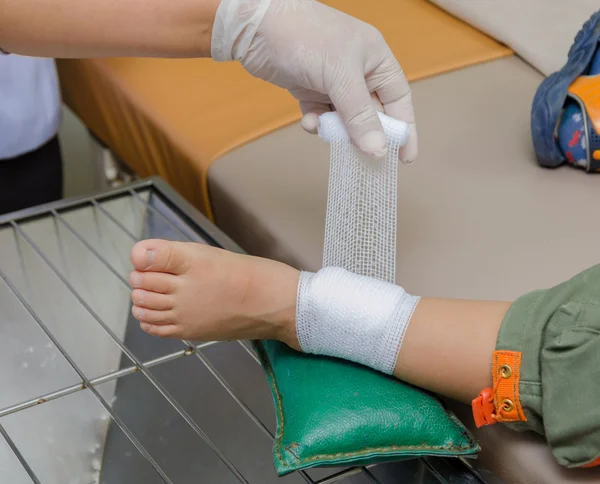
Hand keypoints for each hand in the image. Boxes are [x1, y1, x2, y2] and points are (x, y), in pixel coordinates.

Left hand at [129, 240, 300, 347]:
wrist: (273, 303)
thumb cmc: (248, 274)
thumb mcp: (210, 253)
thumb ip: (173, 254)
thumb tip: (139, 256)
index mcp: (191, 263)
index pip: (147, 259)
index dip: (142, 257)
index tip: (149, 258)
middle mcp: (184, 290)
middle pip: (142, 284)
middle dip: (140, 278)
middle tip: (150, 274)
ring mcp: (185, 314)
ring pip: (144, 306)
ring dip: (141, 298)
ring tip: (150, 292)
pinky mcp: (190, 332)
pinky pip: (156, 328)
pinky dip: (147, 319)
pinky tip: (151, 313)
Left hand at [211, 0, 416, 161]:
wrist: (257, 27)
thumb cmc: (307, 37)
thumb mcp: (341, 77)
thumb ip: (360, 115)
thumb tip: (378, 150)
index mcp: (375, 60)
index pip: (399, 99)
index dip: (404, 129)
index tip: (405, 159)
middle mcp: (357, 72)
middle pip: (371, 114)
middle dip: (366, 136)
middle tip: (364, 161)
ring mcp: (332, 82)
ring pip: (344, 120)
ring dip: (337, 131)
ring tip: (328, 134)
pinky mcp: (309, 90)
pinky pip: (321, 116)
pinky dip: (317, 123)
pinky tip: (309, 121)